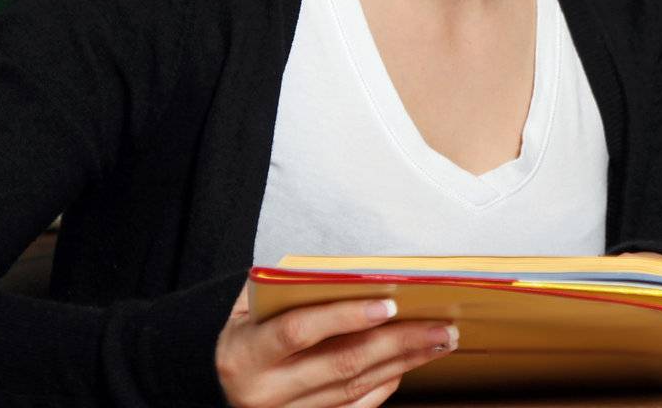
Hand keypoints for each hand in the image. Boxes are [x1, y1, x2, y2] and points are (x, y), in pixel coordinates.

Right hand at [215, 287, 458, 407]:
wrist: (220, 375)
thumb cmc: (248, 324)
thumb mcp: (254, 300)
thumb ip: (293, 286)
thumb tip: (355, 270)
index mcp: (247, 352)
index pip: (299, 331)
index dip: (344, 317)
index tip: (388, 303)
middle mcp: (264, 392)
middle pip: (341, 365)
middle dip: (398, 343)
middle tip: (440, 325)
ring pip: (354, 390)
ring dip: (402, 363)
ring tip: (438, 341)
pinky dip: (384, 386)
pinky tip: (409, 365)